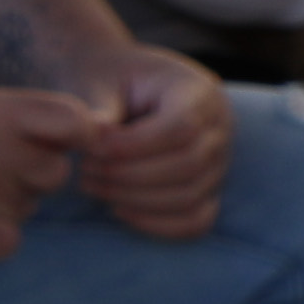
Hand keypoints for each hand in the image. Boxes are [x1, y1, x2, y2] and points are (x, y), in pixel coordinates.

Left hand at [77, 42, 232, 239]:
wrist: (116, 85)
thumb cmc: (105, 79)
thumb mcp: (97, 80)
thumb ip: (98, 107)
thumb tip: (92, 135)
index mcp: (198, 91)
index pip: (182, 128)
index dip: (133, 145)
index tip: (90, 146)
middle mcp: (219, 127)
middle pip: (188, 165)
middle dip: (127, 174)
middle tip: (85, 168)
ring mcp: (218, 161)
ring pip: (189, 196)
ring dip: (133, 198)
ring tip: (91, 183)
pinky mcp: (207, 188)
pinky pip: (195, 220)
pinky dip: (157, 224)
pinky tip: (117, 209)